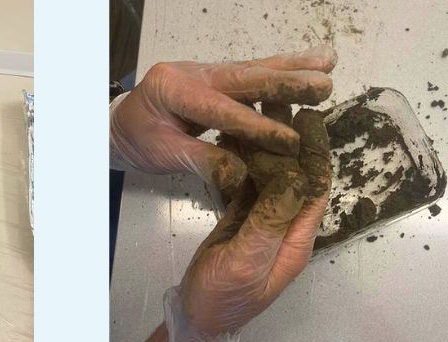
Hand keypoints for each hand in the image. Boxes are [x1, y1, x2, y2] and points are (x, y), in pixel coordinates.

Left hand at [110, 45, 336, 198]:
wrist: (119, 125)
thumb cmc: (138, 141)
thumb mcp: (162, 155)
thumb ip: (202, 161)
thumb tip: (243, 175)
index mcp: (173, 89)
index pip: (222, 110)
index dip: (257, 127)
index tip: (291, 140)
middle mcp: (194, 71)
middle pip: (245, 78)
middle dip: (287, 82)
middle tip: (324, 85)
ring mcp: (207, 69)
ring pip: (255, 68)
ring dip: (294, 67)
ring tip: (329, 62)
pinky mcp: (218, 74)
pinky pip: (254, 71)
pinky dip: (284, 67)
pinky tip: (312, 61)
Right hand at [165, 109, 331, 341]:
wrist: (197, 320)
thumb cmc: (225, 296)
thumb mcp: (249, 260)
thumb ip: (271, 220)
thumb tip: (296, 178)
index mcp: (297, 237)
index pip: (315, 186)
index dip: (316, 151)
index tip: (310, 116)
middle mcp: (286, 225)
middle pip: (294, 174)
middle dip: (290, 137)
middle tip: (281, 97)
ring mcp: (263, 222)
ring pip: (270, 175)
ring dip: (266, 143)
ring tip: (258, 106)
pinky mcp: (242, 222)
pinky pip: (248, 185)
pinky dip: (243, 160)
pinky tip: (234, 134)